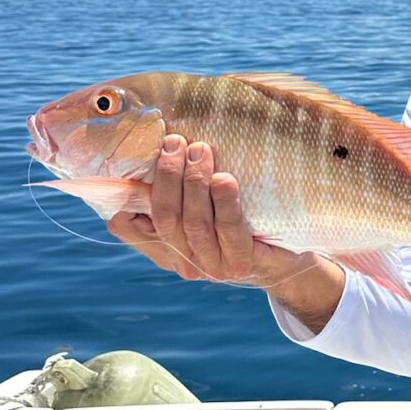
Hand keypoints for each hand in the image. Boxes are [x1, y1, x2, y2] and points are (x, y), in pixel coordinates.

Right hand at [106, 134, 307, 285]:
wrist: (286, 256)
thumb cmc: (239, 222)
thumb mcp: (200, 207)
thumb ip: (173, 191)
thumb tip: (148, 150)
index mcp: (164, 248)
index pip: (126, 223)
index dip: (124, 192)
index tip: (138, 153)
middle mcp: (184, 261)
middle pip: (165, 217)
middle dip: (168, 176)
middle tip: (176, 142)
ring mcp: (214, 267)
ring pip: (194, 223)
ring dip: (195, 183)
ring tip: (201, 150)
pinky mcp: (243, 264)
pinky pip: (229, 230)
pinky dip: (225, 203)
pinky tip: (225, 179)